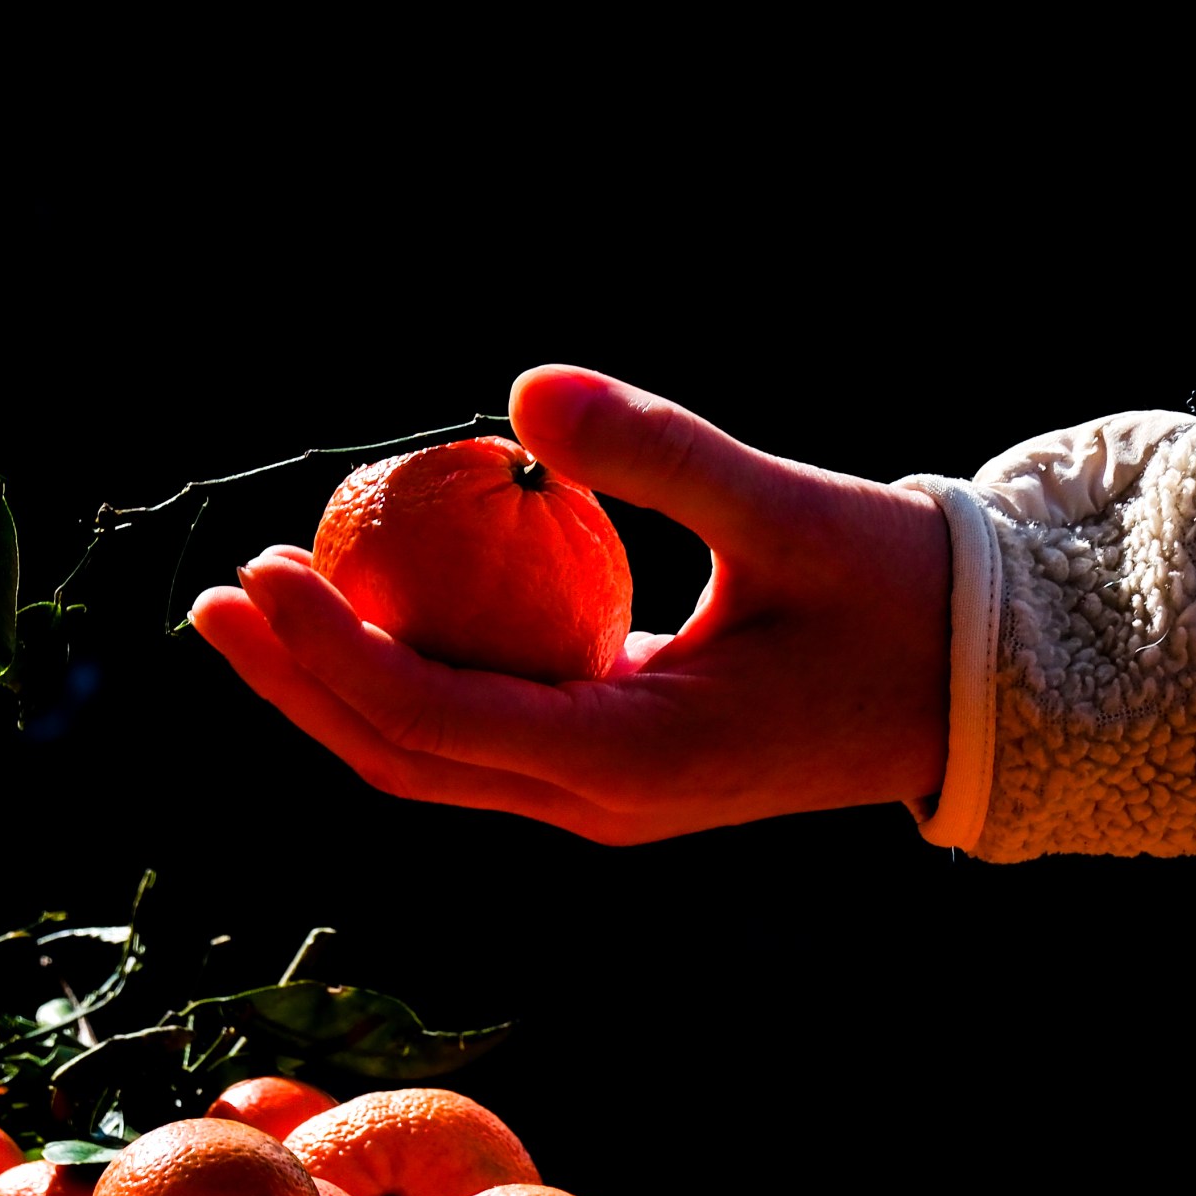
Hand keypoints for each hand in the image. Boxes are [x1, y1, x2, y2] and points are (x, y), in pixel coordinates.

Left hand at [189, 366, 953, 843]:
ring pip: (431, 759)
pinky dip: (406, 678)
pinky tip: (365, 607)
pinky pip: (478, 733)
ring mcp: (602, 798)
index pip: (436, 720)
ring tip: (258, 606)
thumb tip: (522, 391)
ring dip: (336, 689)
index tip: (260, 573)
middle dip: (298, 683)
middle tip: (216, 595)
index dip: (333, 652)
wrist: (978, 684)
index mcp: (632, 763)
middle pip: (403, 761)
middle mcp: (600, 803)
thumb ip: (658, 451)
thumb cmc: (896, 594)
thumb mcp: (782, 510)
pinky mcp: (612, 768)